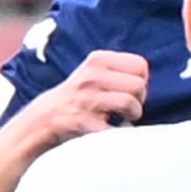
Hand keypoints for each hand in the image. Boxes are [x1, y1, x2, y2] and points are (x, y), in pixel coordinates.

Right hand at [18, 51, 148, 148]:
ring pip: (131, 103)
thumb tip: (147, 77)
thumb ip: (120, 69)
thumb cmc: (79, 96)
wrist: (43, 119)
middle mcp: (91, 75)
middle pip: (139, 85)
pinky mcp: (83, 120)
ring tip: (123, 118)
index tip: (130, 90)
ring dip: (133, 115)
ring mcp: (86, 98)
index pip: (140, 65)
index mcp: (97, 60)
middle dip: (139, 99)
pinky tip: (112, 128)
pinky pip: (116, 127)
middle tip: (127, 107)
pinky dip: (120, 131)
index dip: (141, 80)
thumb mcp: (95, 71)